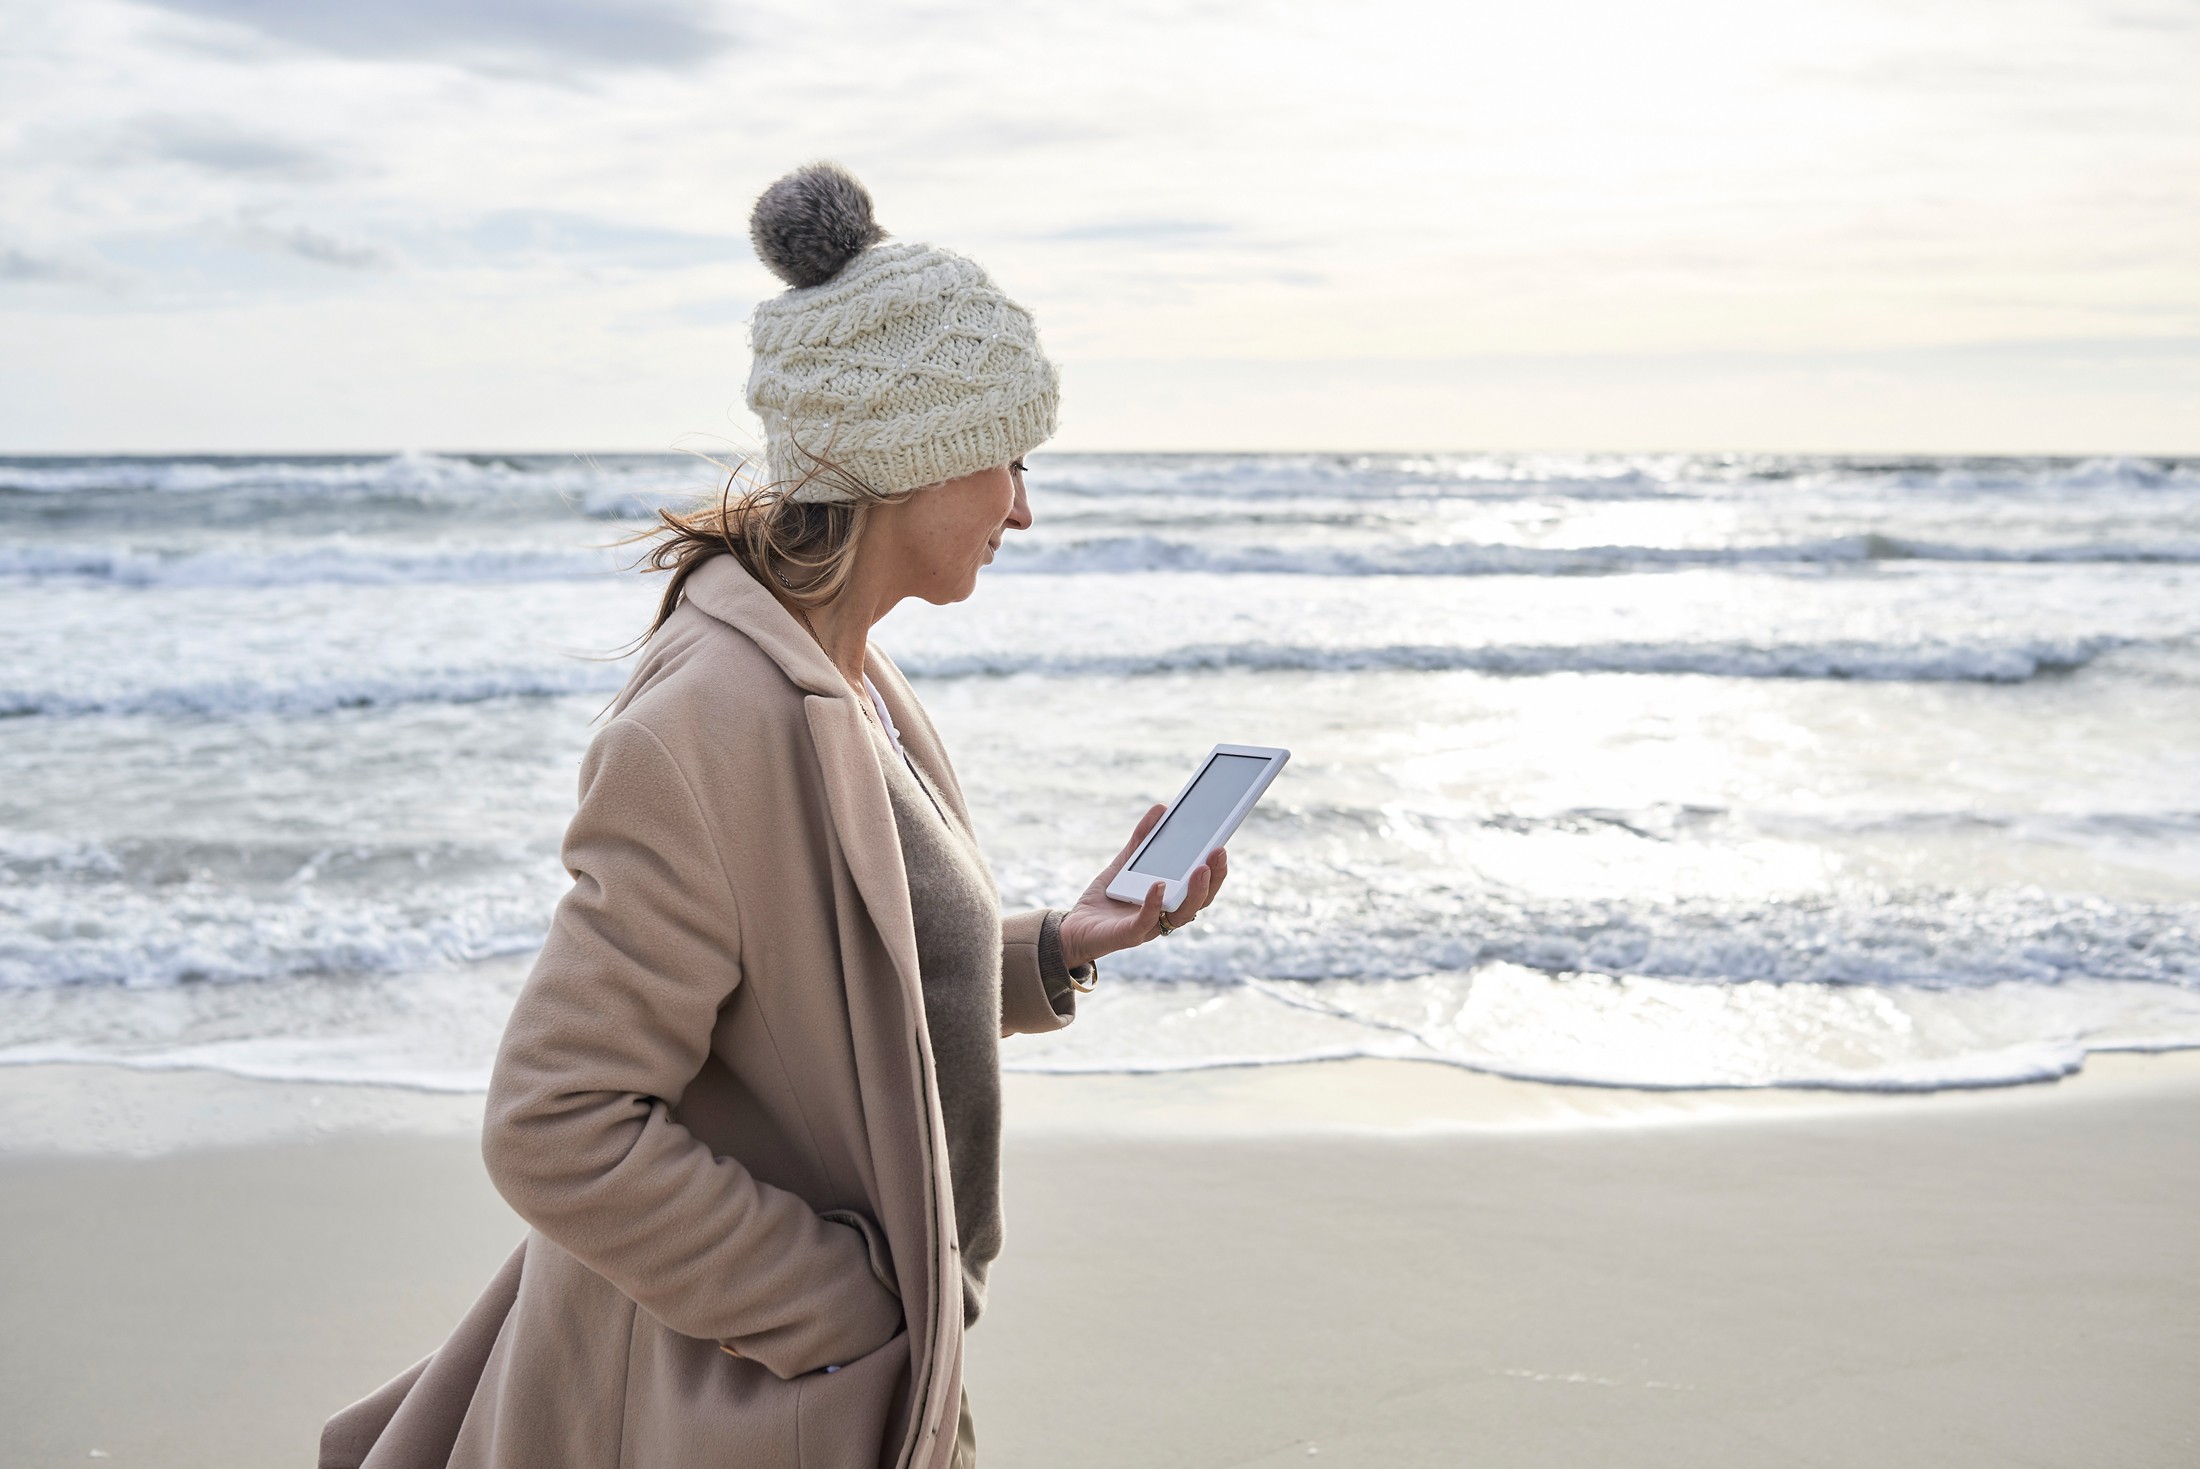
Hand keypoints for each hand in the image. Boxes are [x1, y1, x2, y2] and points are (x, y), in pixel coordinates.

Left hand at [1056, 804, 1230, 971]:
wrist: (1076, 929)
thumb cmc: (1106, 898)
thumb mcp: (1125, 863)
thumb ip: (1142, 839)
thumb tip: (1161, 808)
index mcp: (1171, 900)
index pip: (1202, 886)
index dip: (1216, 868)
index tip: (1223, 842)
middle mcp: (1166, 916)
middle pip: (1200, 900)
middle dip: (1213, 877)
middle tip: (1219, 851)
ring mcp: (1150, 927)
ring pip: (1182, 914)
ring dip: (1195, 892)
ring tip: (1201, 868)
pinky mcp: (1129, 935)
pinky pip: (1146, 921)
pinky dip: (1154, 903)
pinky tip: (1158, 884)